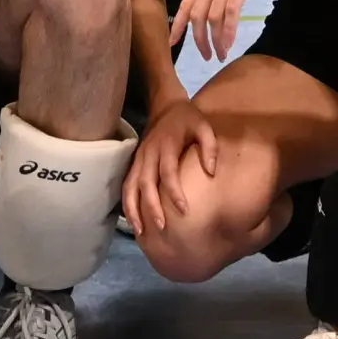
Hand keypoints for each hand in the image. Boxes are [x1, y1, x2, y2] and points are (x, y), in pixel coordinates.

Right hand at [123, 91, 217, 238]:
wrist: (165, 106)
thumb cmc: (188, 119)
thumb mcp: (204, 126)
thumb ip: (209, 147)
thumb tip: (211, 173)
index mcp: (166, 145)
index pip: (168, 172)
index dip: (174, 192)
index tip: (184, 211)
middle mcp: (148, 154)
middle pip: (146, 183)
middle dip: (152, 206)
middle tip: (162, 228)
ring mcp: (138, 159)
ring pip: (130, 187)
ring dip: (133, 210)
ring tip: (141, 232)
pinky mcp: (133, 164)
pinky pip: (126, 186)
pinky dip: (127, 205)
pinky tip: (134, 222)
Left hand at [181, 0, 287, 61]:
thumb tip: (213, 0)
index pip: (186, 4)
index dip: (178, 25)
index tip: (172, 43)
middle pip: (197, 16)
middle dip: (198, 40)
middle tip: (206, 57)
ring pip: (212, 17)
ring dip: (215, 40)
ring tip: (221, 54)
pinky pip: (230, 11)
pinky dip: (228, 30)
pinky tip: (230, 43)